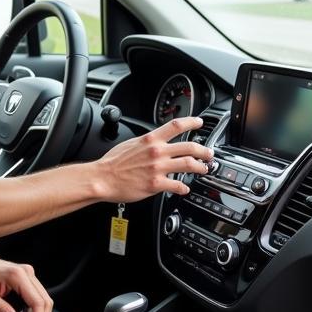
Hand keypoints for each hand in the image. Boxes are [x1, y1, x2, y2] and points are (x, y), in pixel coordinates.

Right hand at [93, 116, 213, 202]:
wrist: (103, 178)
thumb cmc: (113, 163)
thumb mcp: (131, 144)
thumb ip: (147, 143)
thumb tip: (156, 142)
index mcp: (151, 140)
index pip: (176, 125)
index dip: (192, 122)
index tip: (200, 123)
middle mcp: (157, 152)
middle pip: (189, 147)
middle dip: (204, 150)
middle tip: (209, 153)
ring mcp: (158, 168)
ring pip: (189, 165)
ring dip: (200, 167)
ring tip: (204, 169)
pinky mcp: (156, 184)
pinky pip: (177, 185)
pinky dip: (184, 187)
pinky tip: (185, 188)